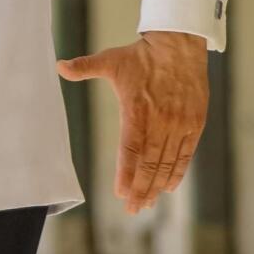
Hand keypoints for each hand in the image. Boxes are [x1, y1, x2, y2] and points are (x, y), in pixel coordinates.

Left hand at [56, 31, 208, 214]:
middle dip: (140, 189)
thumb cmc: (142, 55)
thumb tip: (59, 66)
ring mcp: (179, 124)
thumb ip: (85, 67)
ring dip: (157, 186)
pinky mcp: (194, 124)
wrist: (180, 44)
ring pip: (167, 163)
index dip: (126, 174)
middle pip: (149, 164)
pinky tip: (168, 187)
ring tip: (147, 203)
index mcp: (137, 110)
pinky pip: (185, 154)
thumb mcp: (111, 60)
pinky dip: (177, 172)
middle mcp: (160, 121)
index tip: (119, 193)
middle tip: (133, 209)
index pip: (130, 150)